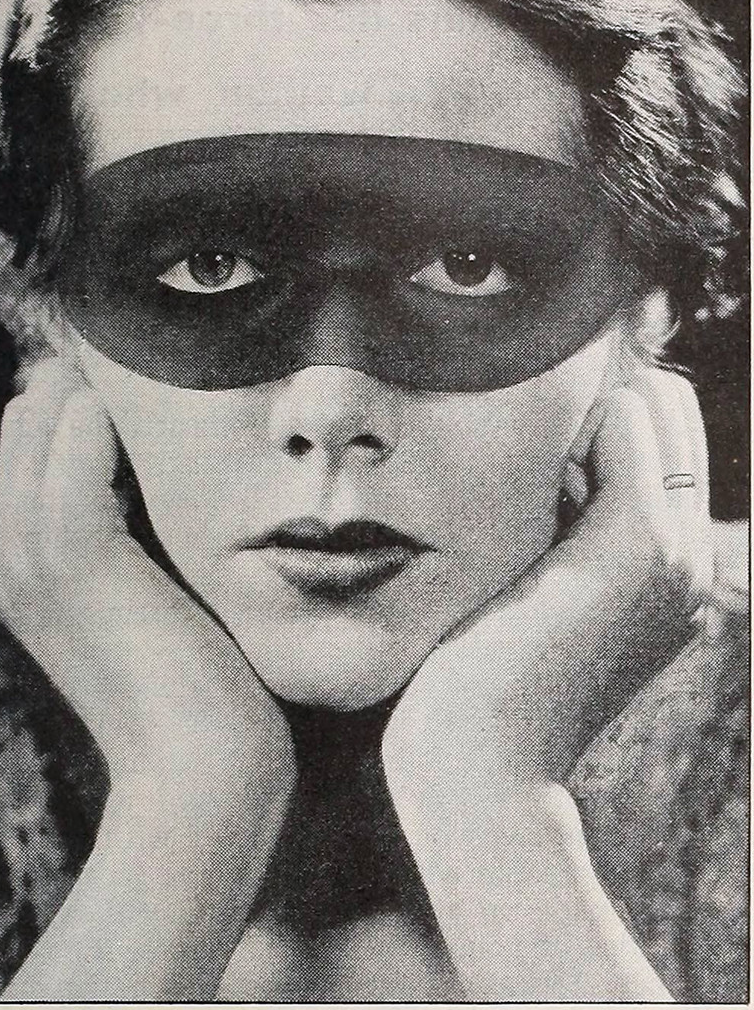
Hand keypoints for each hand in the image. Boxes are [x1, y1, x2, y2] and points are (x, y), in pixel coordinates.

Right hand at [0, 358, 295, 806]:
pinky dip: (115, 418)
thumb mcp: (154, 591)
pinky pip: (77, 443)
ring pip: (48, 410)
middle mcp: (8, 550)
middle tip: (185, 374)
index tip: (170, 378)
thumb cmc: (197, 684)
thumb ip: (137, 529)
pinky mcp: (78, 554)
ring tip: (188, 382)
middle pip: (35, 408)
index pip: (35, 428)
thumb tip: (150, 465)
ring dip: (112, 386)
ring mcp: (33, 552)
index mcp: (16, 558)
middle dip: (98, 378)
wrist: (200, 773)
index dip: (94, 392)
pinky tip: (166, 418)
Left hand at [383, 370, 711, 808]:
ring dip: (579, 423)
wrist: (481, 767)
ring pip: (648, 400)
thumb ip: (558, 528)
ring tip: (533, 504)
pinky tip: (531, 498)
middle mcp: (692, 558)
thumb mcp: (530, 592)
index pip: (665, 432)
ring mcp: (677, 548)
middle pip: (668, 405)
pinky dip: (571, 428)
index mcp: (671, 573)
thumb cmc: (475, 682)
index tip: (538, 492)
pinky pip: (626, 414)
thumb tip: (550, 451)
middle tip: (535, 487)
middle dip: (598, 412)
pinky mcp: (643, 538)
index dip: (596, 427)